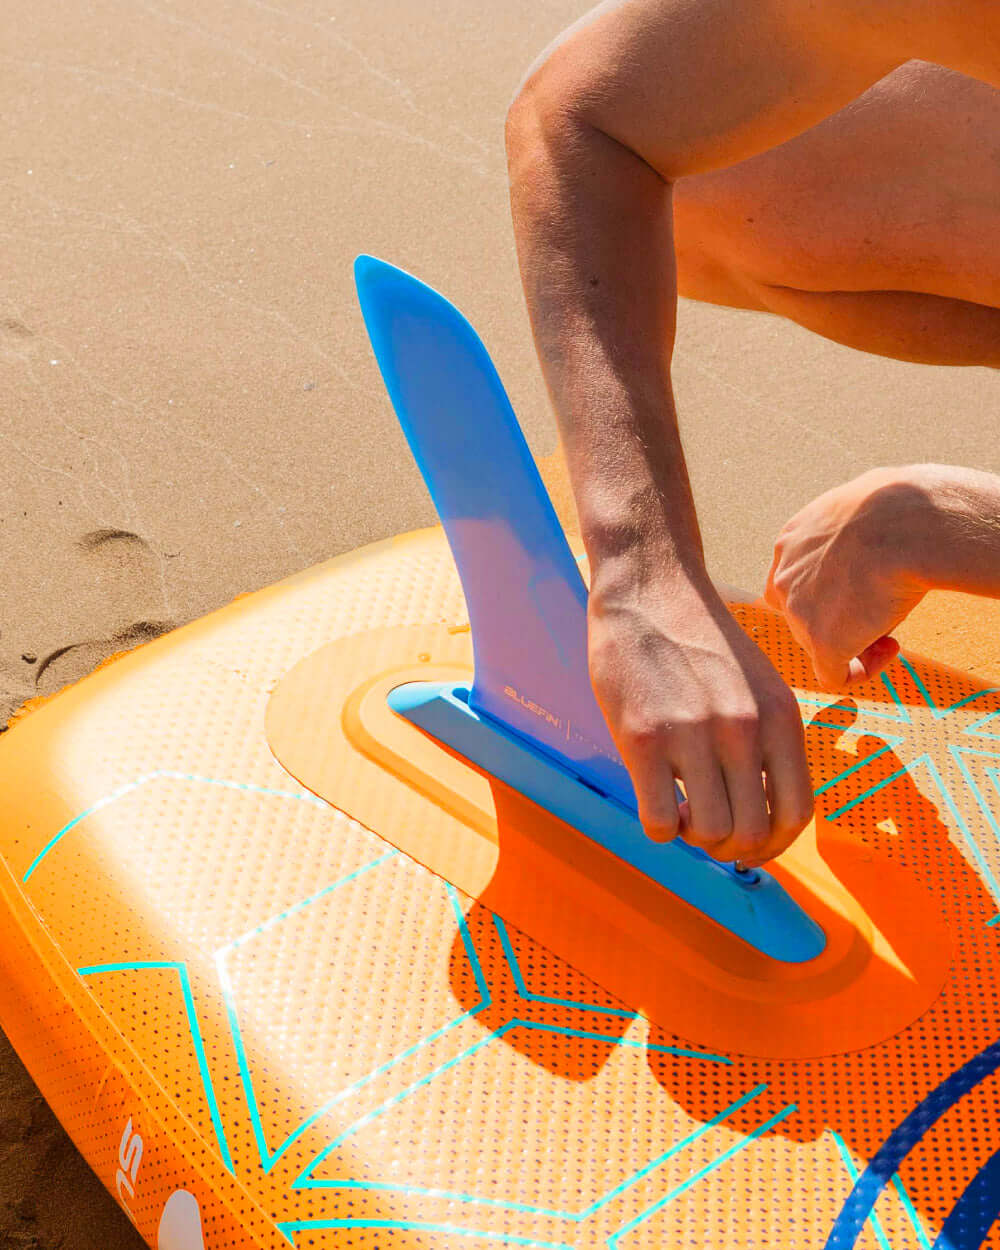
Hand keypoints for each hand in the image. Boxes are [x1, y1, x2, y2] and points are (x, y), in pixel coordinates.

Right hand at [588, 573, 813, 866]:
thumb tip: (762, 808)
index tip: (751, 844)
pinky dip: (658, 829)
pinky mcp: (643, 738)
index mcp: (781, 718)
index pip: (798, 814)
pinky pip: (658, 821)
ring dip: (693, 838)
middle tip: (707, 829)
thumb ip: (768, 740)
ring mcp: (693, 735)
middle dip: (730, 847)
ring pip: (709, 833)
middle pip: (752, 833)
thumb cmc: (700, 639)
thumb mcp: (757, 684)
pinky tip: (653, 801)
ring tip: (679, 814)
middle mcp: (744, 729)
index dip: (775, 845)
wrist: (649, 589)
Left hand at [765, 468, 928, 689]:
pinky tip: (890, 649)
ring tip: (895, 619)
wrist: (907, 523)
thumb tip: (871, 545)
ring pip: (820, 643)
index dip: (825, 593)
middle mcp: (785, 577)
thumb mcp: (862, 507)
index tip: (863, 587)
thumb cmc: (900, 507)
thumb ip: (852, 533)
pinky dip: (860, 672)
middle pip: (804, 614)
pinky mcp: (821, 642)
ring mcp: (798, 612)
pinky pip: (834, 676)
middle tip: (883, 607)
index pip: (793, 580)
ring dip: (856, 639)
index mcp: (791, 541)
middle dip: (842, 617)